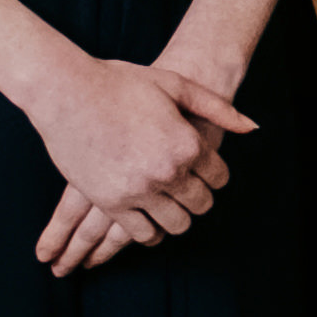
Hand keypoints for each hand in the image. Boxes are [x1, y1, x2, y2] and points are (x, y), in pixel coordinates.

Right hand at [26, 54, 251, 275]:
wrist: (66, 92)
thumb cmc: (120, 83)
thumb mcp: (175, 85)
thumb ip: (215, 107)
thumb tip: (251, 126)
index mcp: (187, 144)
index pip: (219, 178)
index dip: (215, 177)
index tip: (206, 175)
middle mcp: (167, 171)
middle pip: (201, 204)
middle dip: (199, 199)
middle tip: (190, 192)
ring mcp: (138, 190)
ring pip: (176, 224)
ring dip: (178, 217)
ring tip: (170, 207)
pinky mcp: (110, 202)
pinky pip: (142, 233)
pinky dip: (151, 231)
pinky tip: (149, 219)